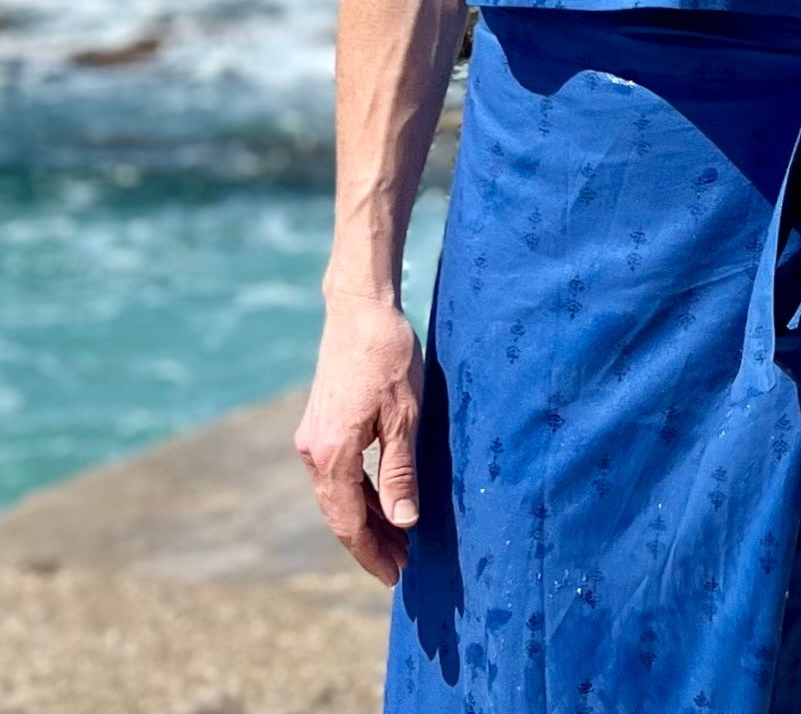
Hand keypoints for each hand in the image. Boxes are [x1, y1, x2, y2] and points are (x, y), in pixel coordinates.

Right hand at [293, 289, 423, 586]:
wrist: (359, 308)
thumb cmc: (388, 357)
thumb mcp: (405, 417)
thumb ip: (400, 472)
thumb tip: (404, 523)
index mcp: (331, 455)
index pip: (349, 522)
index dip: (372, 553)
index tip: (394, 577)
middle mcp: (312, 451)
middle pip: (339, 513)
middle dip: (369, 542)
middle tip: (401, 566)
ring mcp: (312, 437)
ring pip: (337, 494)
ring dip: (366, 517)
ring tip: (398, 538)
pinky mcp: (320, 423)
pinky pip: (337, 472)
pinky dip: (359, 492)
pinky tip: (382, 498)